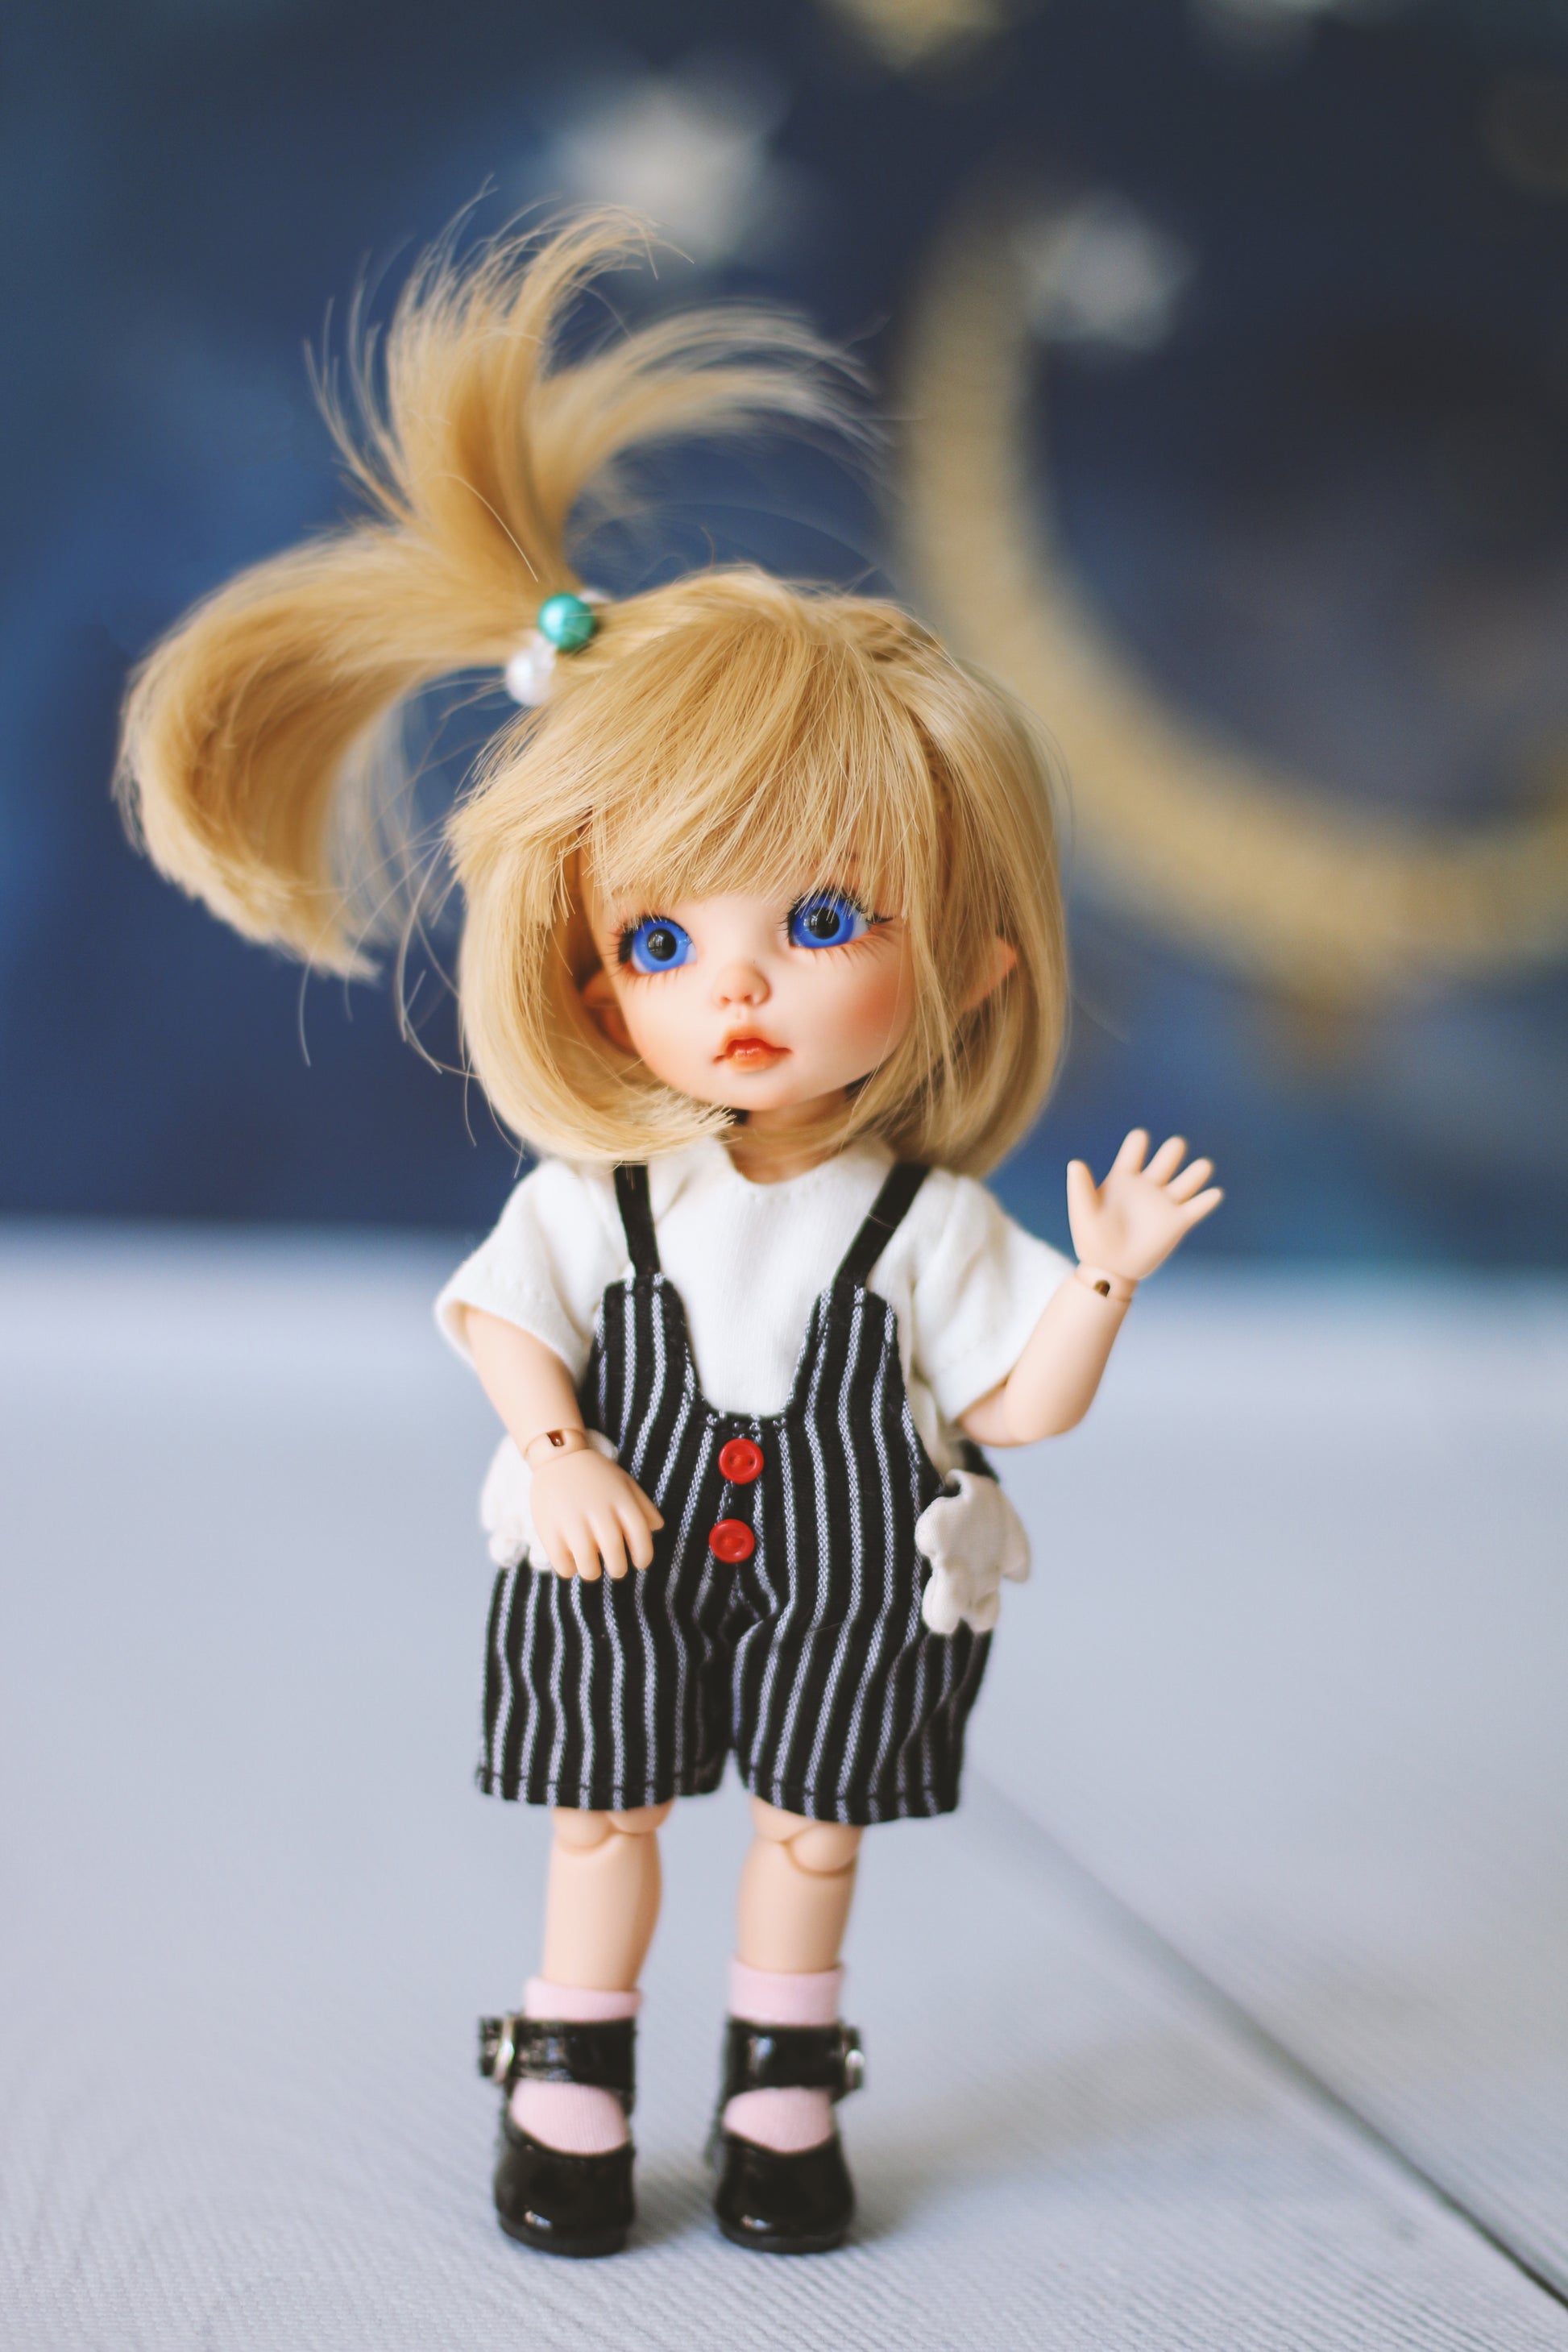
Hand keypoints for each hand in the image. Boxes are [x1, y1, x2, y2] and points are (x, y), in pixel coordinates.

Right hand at [530, 1449, 663, 1581]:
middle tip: (616, 1568)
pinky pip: (562, 1564)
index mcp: (619, 1499)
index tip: (640, 1563)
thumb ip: (643, 1505)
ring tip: (592, 1568)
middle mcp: (597, 1510)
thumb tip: (658, 1528)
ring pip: (587, 1564)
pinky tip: (571, 1560)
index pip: (640, 1535)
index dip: (644, 1555)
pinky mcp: (548, 1528)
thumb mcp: (623, 1482)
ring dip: (593, 1572)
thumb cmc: (595, 1475)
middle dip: (618, 1569)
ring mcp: (571, 1519)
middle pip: (614, 1553)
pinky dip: (569, 1569)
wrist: (557, 1456)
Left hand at [1066, 1130, 1222, 1282]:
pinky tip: (1213, 1194)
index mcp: (1124, 1177)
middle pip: (1169, 1157)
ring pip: (1190, 1178)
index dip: (1138, 1141)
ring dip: (1199, 1171)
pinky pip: (1198, 1207)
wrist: (1108, 1270)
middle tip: (1176, 1148)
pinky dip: (1208, 1199)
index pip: (1135, 1148)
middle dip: (1174, 1150)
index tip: (1140, 1139)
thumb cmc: (1091, 1240)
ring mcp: (1164, 1203)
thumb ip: (1080, 1187)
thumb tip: (1075, 1163)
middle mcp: (1148, 1185)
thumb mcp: (1083, 1212)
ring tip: (1202, 1168)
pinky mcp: (1178, 1222)